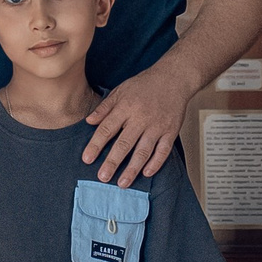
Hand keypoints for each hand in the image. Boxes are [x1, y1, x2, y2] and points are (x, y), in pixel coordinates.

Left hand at [82, 53, 191, 185]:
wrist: (174, 78)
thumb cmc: (145, 84)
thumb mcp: (120, 90)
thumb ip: (104, 107)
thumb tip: (89, 122)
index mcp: (126, 107)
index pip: (107, 129)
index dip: (96, 145)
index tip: (87, 159)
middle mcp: (141, 118)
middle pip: (124, 143)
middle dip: (112, 162)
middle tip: (102, 177)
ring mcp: (157, 126)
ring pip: (143, 151)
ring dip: (132, 169)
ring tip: (122, 183)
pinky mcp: (171, 131)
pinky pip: (163, 150)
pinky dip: (155, 163)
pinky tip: (146, 173)